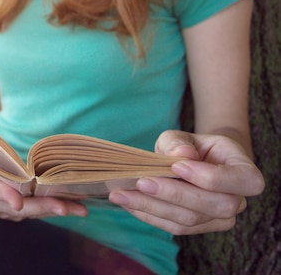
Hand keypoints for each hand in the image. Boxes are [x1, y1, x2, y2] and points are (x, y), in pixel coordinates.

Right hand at [0, 166, 87, 221]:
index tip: (18, 204)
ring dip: (57, 209)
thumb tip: (24, 161)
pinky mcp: (20, 215)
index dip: (6, 196)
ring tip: (80, 209)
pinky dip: (57, 208)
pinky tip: (76, 207)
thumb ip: (0, 159)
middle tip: (63, 208)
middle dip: (43, 207)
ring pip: (34, 212)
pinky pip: (40, 212)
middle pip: (20, 207)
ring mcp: (7, 212)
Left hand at [108, 130, 264, 234]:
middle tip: (142, 181)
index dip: (210, 177)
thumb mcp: (183, 136)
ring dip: (153, 207)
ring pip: (190, 220)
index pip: (241, 181)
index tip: (178, 166)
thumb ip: (179, 142)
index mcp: (244, 172)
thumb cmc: (191, 146)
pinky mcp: (198, 228)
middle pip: (215, 206)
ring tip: (122, 194)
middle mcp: (238, 200)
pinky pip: (174, 227)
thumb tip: (182, 154)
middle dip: (175, 195)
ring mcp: (219, 219)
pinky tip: (127, 202)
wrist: (192, 162)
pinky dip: (148, 215)